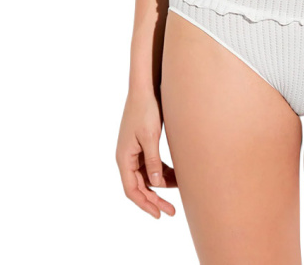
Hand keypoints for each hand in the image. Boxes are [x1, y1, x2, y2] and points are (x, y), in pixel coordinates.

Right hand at [116, 89, 177, 217]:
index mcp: (124, 158)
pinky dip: (162, 172)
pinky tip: (176, 176)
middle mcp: (126, 157)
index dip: (145, 204)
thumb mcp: (150, 137)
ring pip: (147, 176)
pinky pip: (151, 165)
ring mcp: (134, 152)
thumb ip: (153, 161)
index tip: (159, 214)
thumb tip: (156, 184)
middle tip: (172, 211)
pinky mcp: (142, 145)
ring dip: (161, 185)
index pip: (132, 190)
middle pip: (139, 186)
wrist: (144, 89)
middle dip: (155, 199)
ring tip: (179, 190)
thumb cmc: (145, 110)